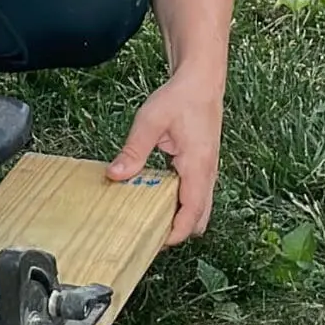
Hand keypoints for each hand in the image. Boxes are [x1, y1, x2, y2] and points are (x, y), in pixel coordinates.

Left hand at [106, 71, 223, 245]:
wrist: (201, 81)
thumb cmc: (180, 98)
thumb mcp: (151, 121)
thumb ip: (134, 149)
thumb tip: (116, 174)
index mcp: (198, 167)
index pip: (192, 214)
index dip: (176, 234)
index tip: (153, 243)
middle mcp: (208, 174)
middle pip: (199, 219)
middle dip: (178, 231)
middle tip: (148, 234)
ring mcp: (208, 171)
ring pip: (200, 209)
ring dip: (180, 218)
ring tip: (150, 220)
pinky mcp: (203, 167)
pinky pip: (196, 196)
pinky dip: (181, 205)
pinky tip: (157, 199)